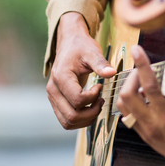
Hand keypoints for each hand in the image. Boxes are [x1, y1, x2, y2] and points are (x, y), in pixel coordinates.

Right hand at [46, 12, 114, 129]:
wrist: (70, 43)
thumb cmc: (81, 47)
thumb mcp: (92, 52)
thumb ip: (101, 64)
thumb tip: (112, 73)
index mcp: (61, 77)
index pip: (78, 100)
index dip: (93, 98)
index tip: (100, 86)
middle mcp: (53, 89)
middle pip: (71, 116)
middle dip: (91, 113)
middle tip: (101, 101)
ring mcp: (53, 97)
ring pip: (67, 122)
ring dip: (85, 119)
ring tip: (96, 105)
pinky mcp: (56, 101)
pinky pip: (66, 119)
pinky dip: (80, 120)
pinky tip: (90, 108)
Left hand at [115, 45, 164, 165]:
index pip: (149, 87)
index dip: (142, 65)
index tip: (137, 49)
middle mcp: (153, 126)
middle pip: (127, 96)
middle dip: (131, 77)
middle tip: (142, 69)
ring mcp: (147, 134)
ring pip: (124, 107)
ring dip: (128, 90)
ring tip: (141, 82)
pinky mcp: (146, 138)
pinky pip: (130, 117)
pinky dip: (132, 103)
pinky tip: (145, 97)